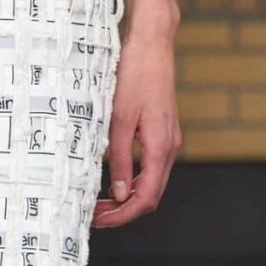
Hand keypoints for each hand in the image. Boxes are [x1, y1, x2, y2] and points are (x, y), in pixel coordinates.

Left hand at [93, 23, 181, 228]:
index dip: (123, 216)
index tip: (100, 220)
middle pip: (151, 195)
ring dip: (128, 197)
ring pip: (153, 183)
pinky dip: (135, 181)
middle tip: (95, 214)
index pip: (146, 198)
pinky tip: (116, 180)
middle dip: (124, 211)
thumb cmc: (135, 77)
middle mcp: (170, 147)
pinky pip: (153, 167)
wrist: (153, 45)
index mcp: (160, 147)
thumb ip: (121, 160)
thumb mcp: (119, 120)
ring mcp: (170, 140)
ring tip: (100, 201)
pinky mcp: (164, 132)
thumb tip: (120, 194)